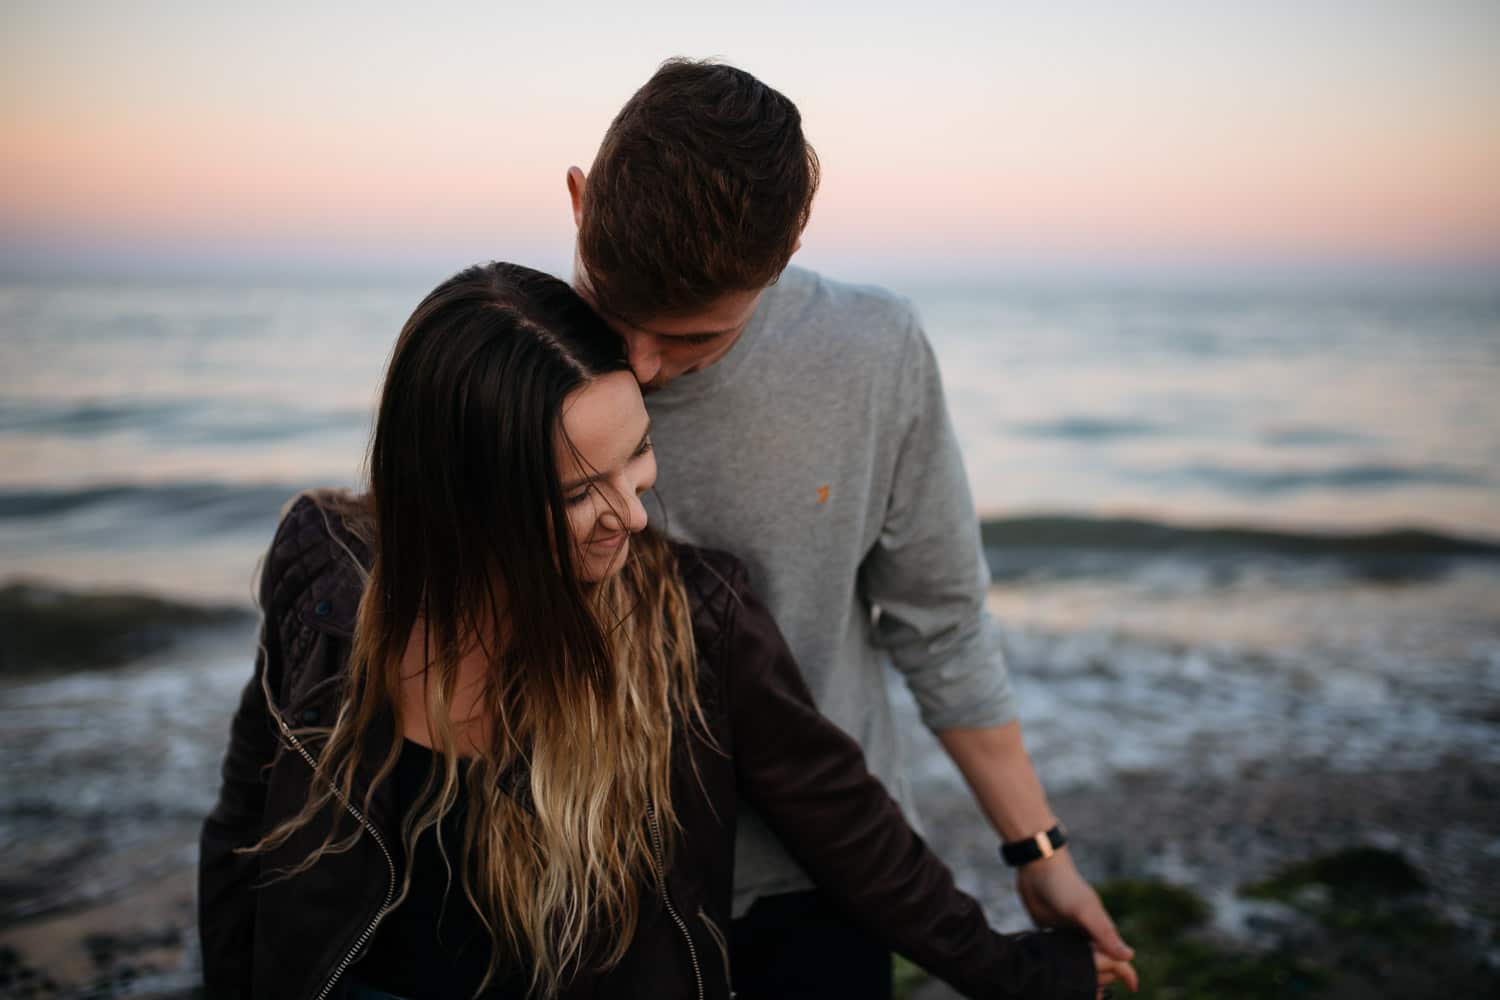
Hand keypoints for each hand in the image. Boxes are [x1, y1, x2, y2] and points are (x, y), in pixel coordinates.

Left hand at [1015, 849, 1136, 989]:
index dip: (1127, 974)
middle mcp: (1087, 934)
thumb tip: (1129, 956)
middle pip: (1100, 964)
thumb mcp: (1085, 910)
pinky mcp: (1052, 933)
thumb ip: (1104, 933)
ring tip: (1078, 993)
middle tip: (1097, 995)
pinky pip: (1062, 955)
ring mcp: (1070, 934)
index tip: (1133, 989)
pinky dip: (1064, 967)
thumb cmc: (1065, 886)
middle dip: (1103, 978)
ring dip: (1083, 975)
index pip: (1118, 958)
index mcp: (1101, 930)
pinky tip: (1056, 977)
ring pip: (1081, 961)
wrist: (1037, 868)